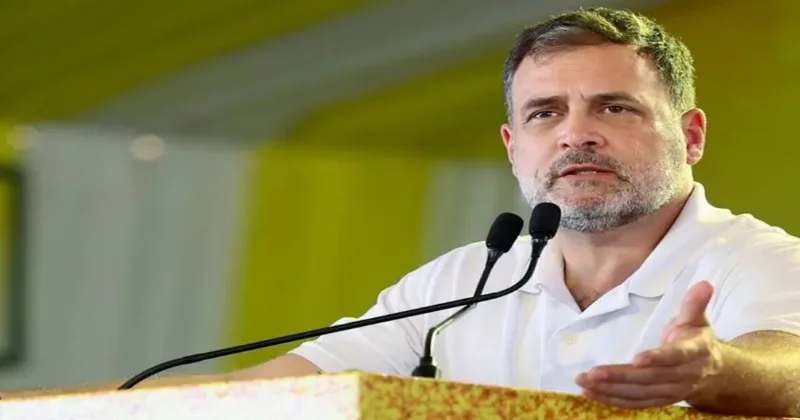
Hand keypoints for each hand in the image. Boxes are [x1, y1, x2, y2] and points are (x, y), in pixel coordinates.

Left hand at [576, 281, 723, 407]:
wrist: (714, 372)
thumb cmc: (697, 339)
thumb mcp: (697, 319)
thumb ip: (695, 303)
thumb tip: (704, 283)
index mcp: (695, 353)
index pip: (675, 356)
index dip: (657, 358)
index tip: (636, 359)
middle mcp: (684, 376)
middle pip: (650, 378)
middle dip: (620, 376)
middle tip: (593, 373)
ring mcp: (671, 392)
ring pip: (640, 394)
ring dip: (611, 390)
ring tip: (585, 382)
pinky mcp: (659, 400)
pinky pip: (636, 403)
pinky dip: (613, 400)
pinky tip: (592, 393)